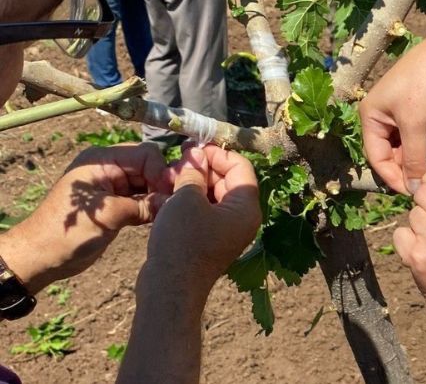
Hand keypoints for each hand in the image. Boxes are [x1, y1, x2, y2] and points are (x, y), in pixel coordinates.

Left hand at [0, 143, 172, 293]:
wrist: (42, 257)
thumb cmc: (67, 232)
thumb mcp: (109, 216)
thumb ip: (144, 205)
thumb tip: (177, 203)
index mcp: (102, 161)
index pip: (146, 154)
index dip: (162, 171)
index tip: (172, 193)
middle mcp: (109, 169)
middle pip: (150, 168)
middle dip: (163, 184)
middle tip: (176, 204)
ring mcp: (113, 187)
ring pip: (149, 184)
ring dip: (159, 197)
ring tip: (171, 212)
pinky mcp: (117, 204)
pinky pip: (143, 199)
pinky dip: (152, 207)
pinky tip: (161, 217)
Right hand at [143, 145, 260, 298]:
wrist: (170, 288)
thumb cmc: (182, 241)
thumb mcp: (186, 198)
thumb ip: (194, 173)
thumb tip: (196, 155)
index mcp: (246, 207)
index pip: (240, 167)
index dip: (218, 153)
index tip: (194, 147)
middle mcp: (242, 218)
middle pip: (228, 180)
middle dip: (204, 167)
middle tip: (179, 159)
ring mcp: (226, 230)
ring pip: (214, 194)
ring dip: (194, 182)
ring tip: (170, 174)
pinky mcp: (209, 239)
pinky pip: (204, 210)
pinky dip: (190, 199)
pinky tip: (169, 192)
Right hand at [360, 32, 425, 194]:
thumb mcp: (417, 125)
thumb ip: (413, 159)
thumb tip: (413, 188)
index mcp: (370, 116)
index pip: (376, 158)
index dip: (394, 177)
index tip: (413, 192)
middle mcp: (381, 116)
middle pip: (392, 154)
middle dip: (411, 159)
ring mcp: (399, 113)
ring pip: (409, 146)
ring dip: (423, 146)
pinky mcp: (417, 111)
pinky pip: (420, 136)